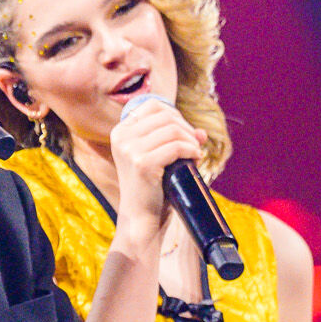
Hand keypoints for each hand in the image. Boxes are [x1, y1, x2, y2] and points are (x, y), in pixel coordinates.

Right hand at [106, 96, 206, 249]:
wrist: (141, 216)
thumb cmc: (151, 185)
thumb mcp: (158, 155)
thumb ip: (175, 138)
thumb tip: (201, 132)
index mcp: (120, 132)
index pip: (152, 105)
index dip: (174, 115)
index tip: (183, 133)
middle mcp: (121, 138)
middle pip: (165, 116)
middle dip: (186, 129)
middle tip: (193, 147)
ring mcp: (130, 150)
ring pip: (173, 130)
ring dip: (190, 141)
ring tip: (194, 155)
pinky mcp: (143, 164)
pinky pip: (177, 146)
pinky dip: (191, 151)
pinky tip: (194, 160)